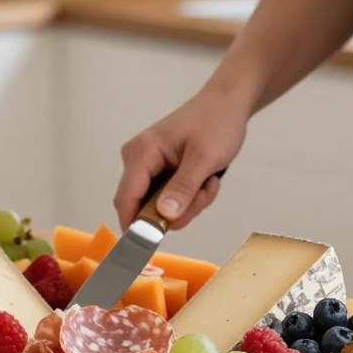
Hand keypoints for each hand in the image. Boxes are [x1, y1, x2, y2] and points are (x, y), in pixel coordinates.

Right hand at [114, 88, 248, 230]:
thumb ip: (183, 188)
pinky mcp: (159, 171)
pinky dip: (190, 196)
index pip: (126, 199)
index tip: (149, 248)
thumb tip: (163, 215)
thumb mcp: (205, 158)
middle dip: (178, 211)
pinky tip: (205, 179)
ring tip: (208, 182)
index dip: (135, 227)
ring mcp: (148, 166)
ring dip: (189, 203)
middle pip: (145, 208)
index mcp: (142, 153)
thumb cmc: (216, 122)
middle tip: (204, 193)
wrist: (227, 104)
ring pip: (160, 207)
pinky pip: (169, 199)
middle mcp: (137, 160)